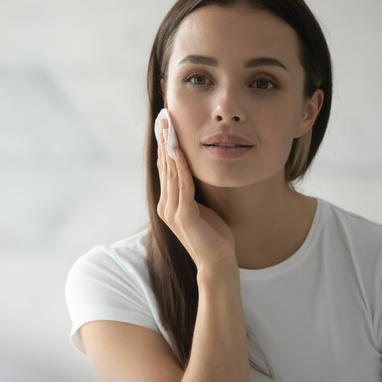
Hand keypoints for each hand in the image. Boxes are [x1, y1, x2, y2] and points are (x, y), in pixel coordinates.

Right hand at [156, 120, 235, 268]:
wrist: (218, 263)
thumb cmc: (215, 237)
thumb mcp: (202, 209)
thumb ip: (193, 193)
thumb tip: (195, 174)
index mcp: (168, 204)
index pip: (165, 169)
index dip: (164, 146)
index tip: (165, 125)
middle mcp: (165, 206)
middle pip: (164, 166)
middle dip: (164, 140)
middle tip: (163, 117)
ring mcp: (172, 211)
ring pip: (170, 173)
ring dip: (169, 147)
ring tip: (168, 127)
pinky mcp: (183, 216)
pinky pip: (182, 185)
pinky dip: (180, 167)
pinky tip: (179, 151)